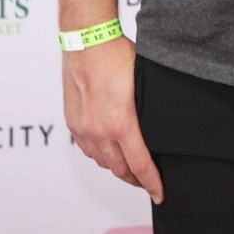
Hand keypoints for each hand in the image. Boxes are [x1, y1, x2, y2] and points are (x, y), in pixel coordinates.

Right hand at [61, 36, 163, 202]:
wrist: (86, 40)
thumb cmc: (117, 55)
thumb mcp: (143, 83)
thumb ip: (147, 111)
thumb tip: (159, 126)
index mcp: (121, 123)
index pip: (140, 164)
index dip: (152, 183)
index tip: (160, 193)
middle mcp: (99, 131)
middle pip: (120, 169)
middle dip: (136, 180)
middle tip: (147, 182)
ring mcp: (83, 128)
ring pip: (102, 162)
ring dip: (117, 168)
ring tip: (130, 168)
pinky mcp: (73, 121)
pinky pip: (87, 149)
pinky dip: (100, 156)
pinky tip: (109, 151)